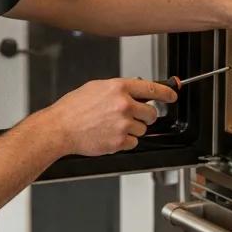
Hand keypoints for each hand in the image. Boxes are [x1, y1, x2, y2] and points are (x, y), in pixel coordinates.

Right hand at [43, 78, 177, 156]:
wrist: (59, 129)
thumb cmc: (72, 109)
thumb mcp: (95, 88)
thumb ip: (118, 89)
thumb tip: (134, 91)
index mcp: (118, 88)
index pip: (152, 88)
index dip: (166, 92)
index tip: (172, 96)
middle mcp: (123, 105)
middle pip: (151, 113)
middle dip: (145, 116)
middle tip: (133, 118)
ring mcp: (123, 124)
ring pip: (143, 130)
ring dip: (133, 130)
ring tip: (113, 127)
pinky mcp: (119, 141)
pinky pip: (133, 143)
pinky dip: (125, 142)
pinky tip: (110, 136)